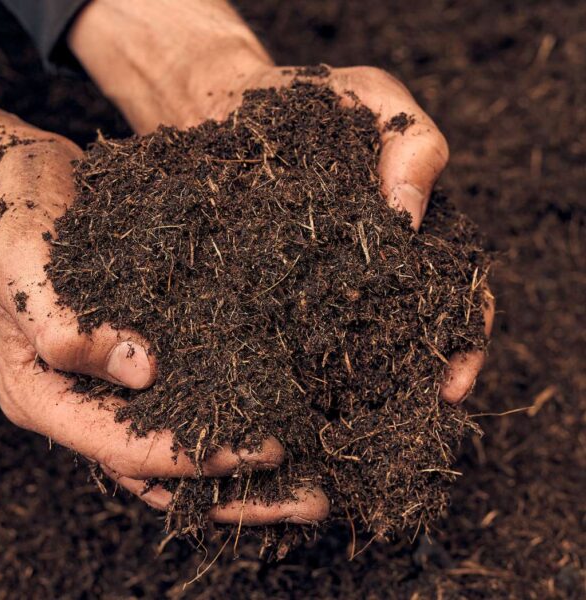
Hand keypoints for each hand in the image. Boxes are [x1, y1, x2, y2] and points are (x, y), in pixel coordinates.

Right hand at [0, 107, 327, 523]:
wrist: (23, 182)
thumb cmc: (11, 216)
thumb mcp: (24, 264)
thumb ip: (66, 322)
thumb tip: (144, 372)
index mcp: (44, 393)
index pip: (120, 445)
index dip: (189, 454)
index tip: (261, 452)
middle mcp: (82, 399)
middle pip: (161, 462)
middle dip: (234, 485)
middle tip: (309, 500)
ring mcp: (112, 382)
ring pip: (181, 438)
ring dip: (243, 463)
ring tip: (310, 481)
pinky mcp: (140, 355)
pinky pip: (187, 398)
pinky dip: (229, 415)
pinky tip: (276, 419)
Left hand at [69, 0, 493, 404]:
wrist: (226, 104)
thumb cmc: (311, 99)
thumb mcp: (375, 100)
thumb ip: (413, 146)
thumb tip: (409, 218)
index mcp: (408, 236)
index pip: (455, 298)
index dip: (463, 342)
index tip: (453, 382)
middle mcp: (365, 271)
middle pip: (403, 338)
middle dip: (412, 383)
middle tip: (402, 423)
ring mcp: (312, 284)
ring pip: (342, 347)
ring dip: (352, 389)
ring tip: (347, 426)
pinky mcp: (260, 285)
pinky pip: (278, 328)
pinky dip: (285, 362)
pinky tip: (280, 391)